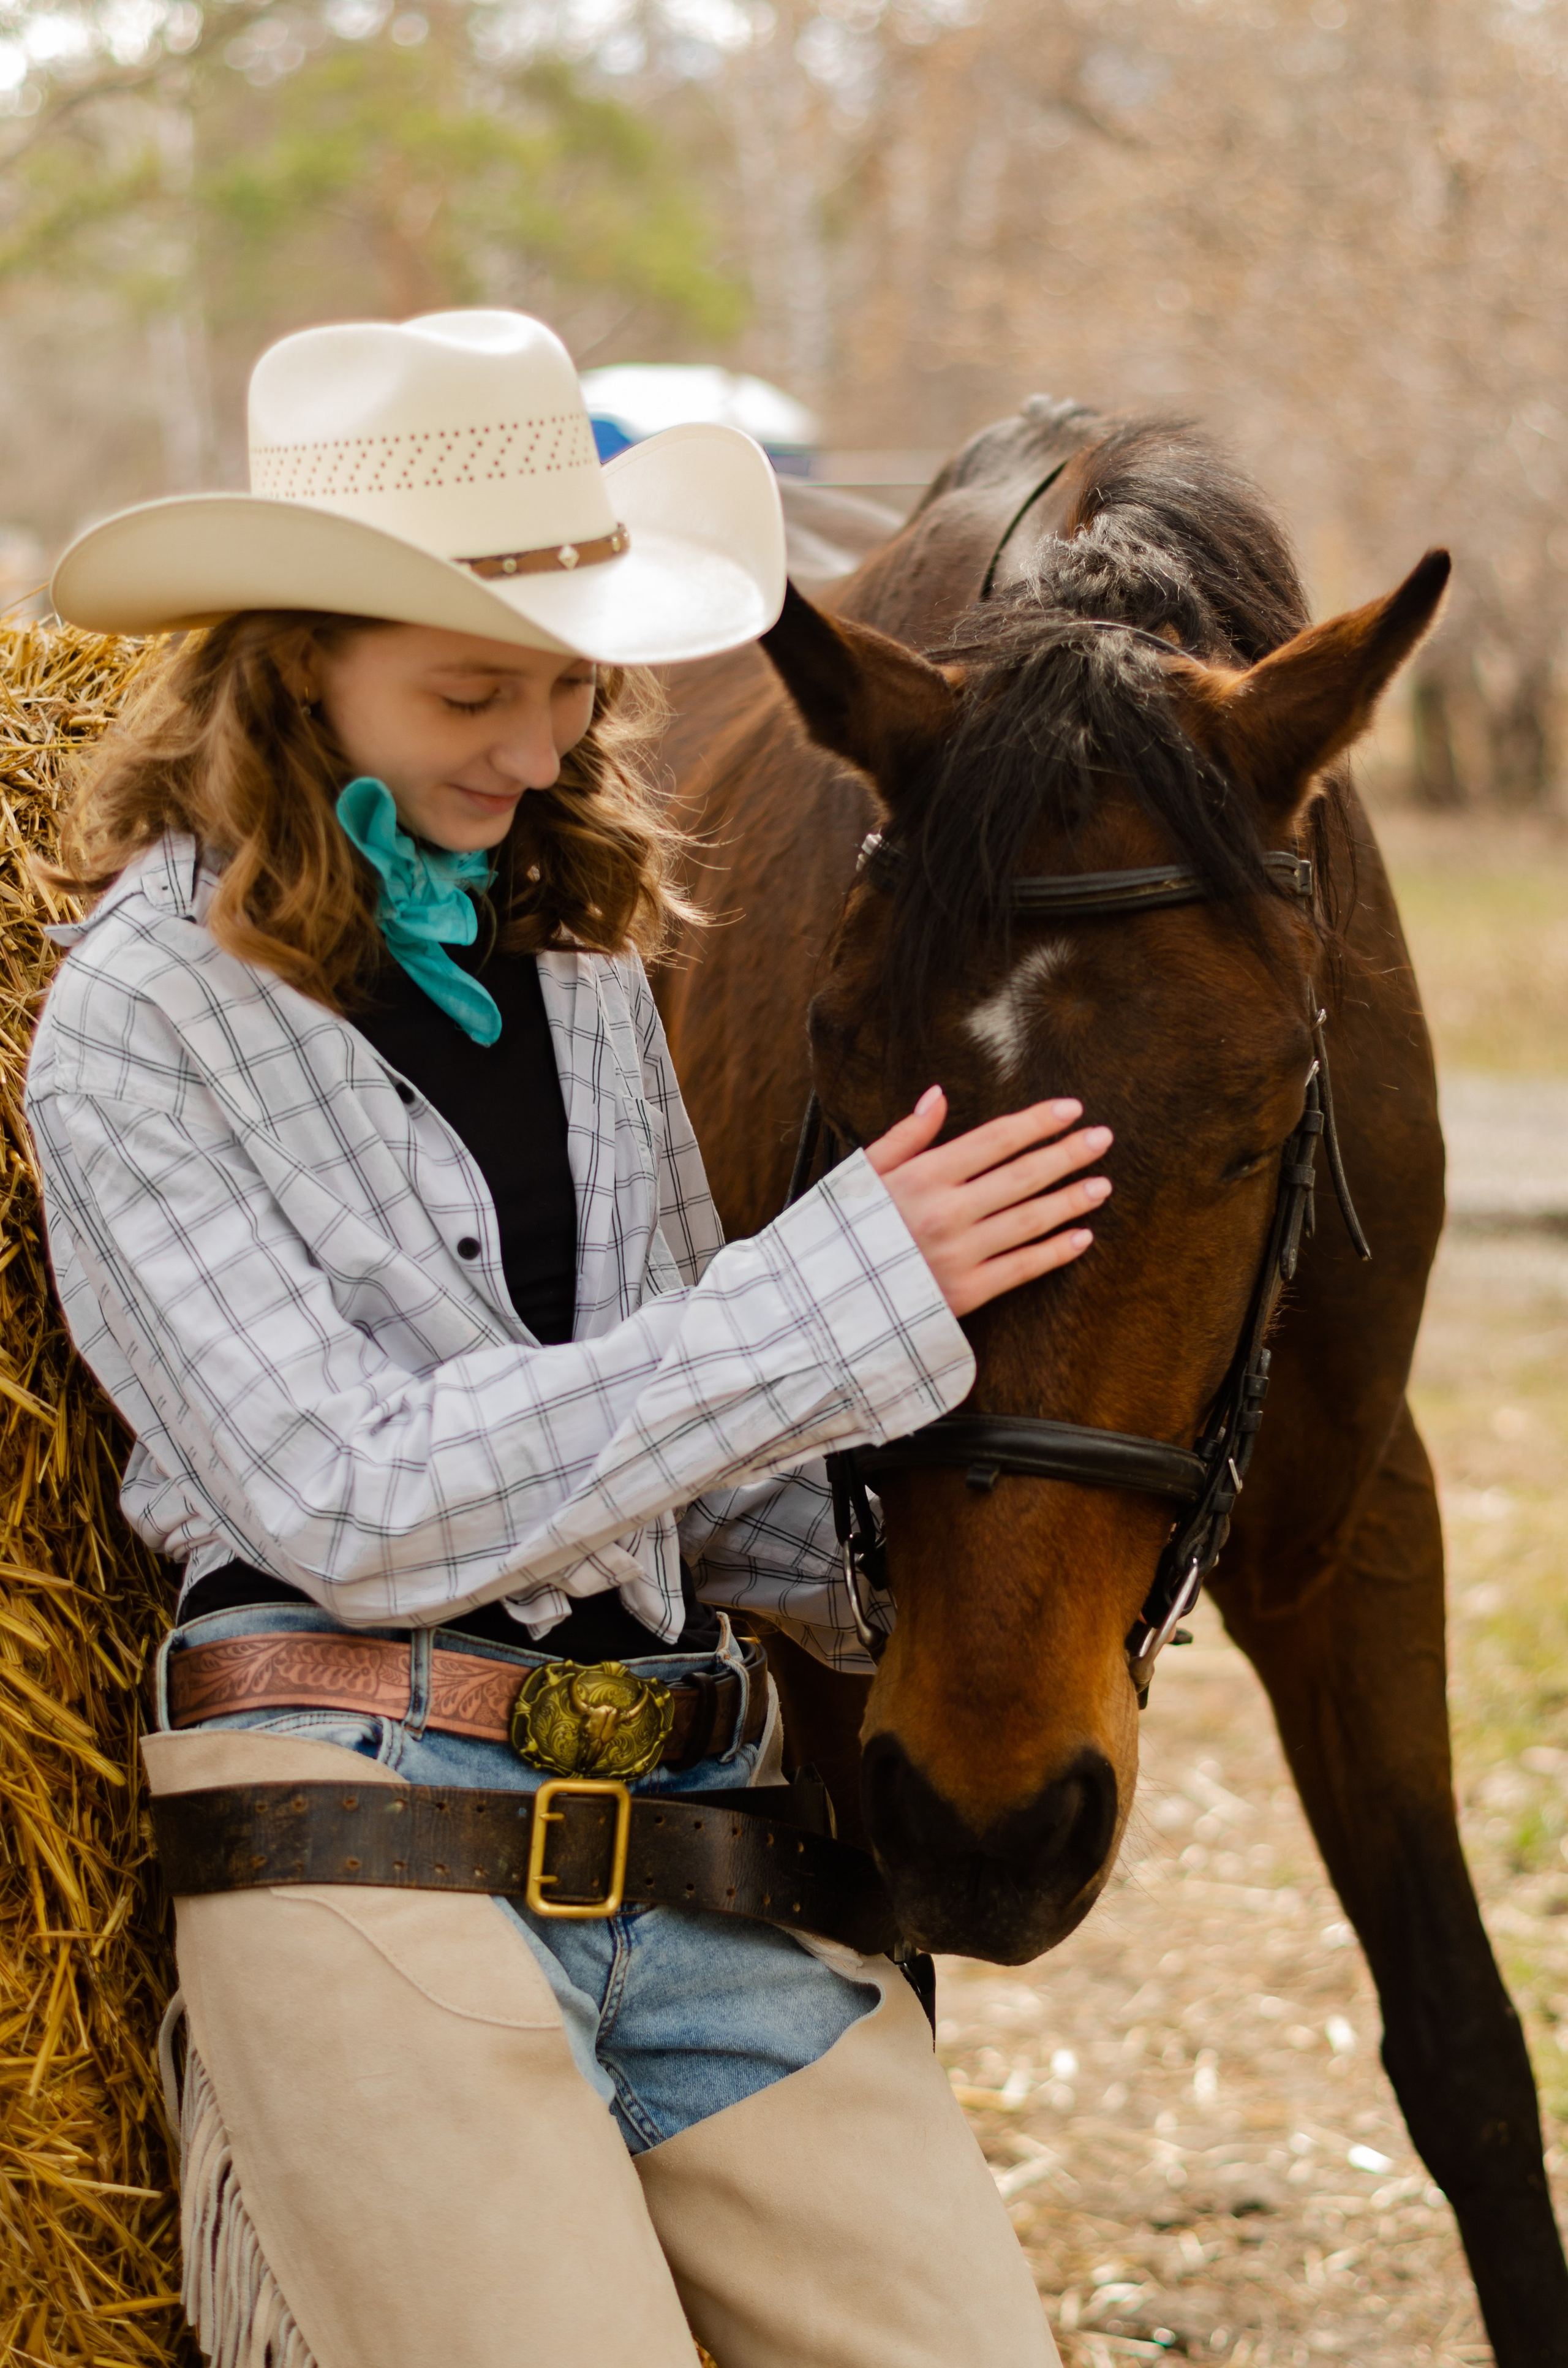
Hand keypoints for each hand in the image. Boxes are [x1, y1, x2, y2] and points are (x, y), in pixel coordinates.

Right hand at [866, 1086, 1111, 1318]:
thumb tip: (938, 1095)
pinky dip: (1055, 1253)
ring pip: (1029, 1220)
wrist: (825, 1300)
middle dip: (1068, 1154)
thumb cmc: (844, 1231)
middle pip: (1022, 1176)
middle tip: (1103, 1139)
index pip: (995, 1140)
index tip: (1071, 1110)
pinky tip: (1082, 1237)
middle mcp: (946, 1212)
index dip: (1037, 1123)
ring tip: (1102, 1185)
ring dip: (1071, 1201)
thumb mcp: (863, 1174)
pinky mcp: (965, 1294)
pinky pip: (1021, 1269)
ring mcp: (959, 1254)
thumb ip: (905, 1135)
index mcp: (922, 1176)